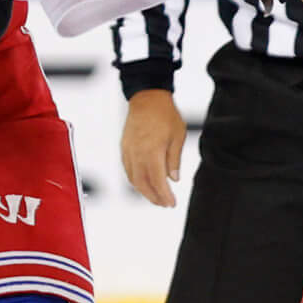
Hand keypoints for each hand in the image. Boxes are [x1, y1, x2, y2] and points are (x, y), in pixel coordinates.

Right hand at [119, 89, 186, 207]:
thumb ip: (174, 159)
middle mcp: (137, 154)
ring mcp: (128, 151)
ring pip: (133, 178)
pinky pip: (128, 169)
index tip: (171, 204)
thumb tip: (173, 179)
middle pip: (143, 183)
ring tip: (155, 197)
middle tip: (164, 204)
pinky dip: (135, 180)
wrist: (147, 98)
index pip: (157, 181)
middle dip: (153, 197)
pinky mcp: (124, 148)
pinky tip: (143, 183)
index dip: (164, 195)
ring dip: (143, 191)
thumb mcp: (178, 136)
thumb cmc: (165, 114)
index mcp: (152, 151)